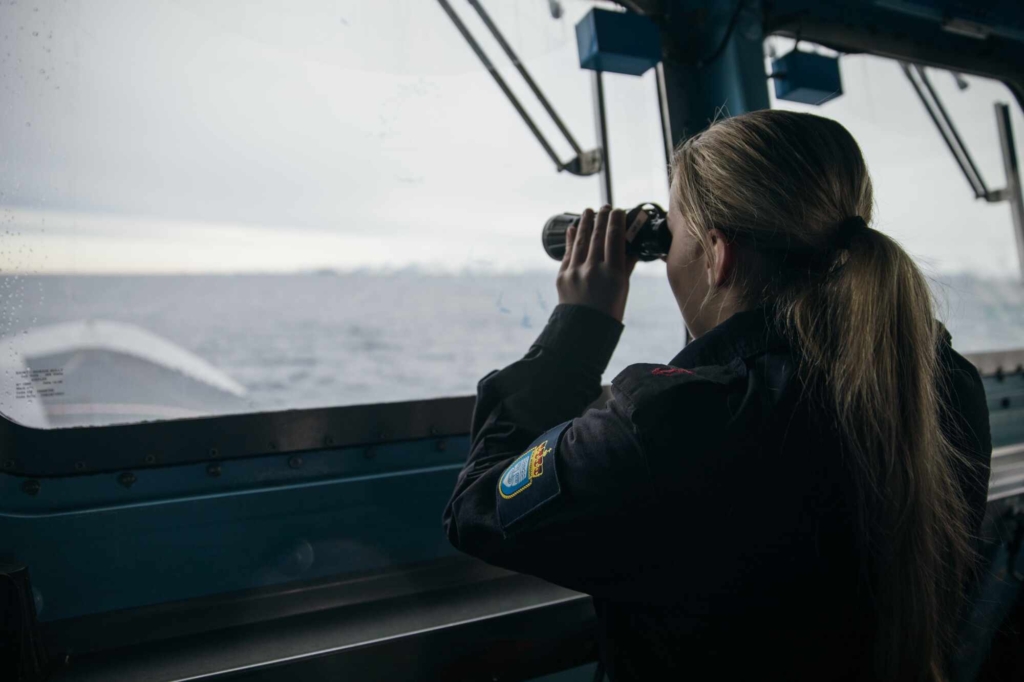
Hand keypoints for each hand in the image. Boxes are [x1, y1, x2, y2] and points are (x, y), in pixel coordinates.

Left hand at [556, 205, 638, 321]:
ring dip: (584, 223)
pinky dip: (570, 240)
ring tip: (588, 211)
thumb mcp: (623, 288)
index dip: (615, 220)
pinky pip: (567, 253)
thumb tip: (631, 248)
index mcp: (613, 273)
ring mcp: (576, 272)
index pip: (614, 238)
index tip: (617, 210)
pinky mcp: (562, 276)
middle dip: (600, 218)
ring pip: (580, 241)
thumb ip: (625, 266)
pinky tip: (572, 229)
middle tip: (603, 207)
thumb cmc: (609, 310)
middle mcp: (593, 269)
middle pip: (597, 235)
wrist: (584, 330)